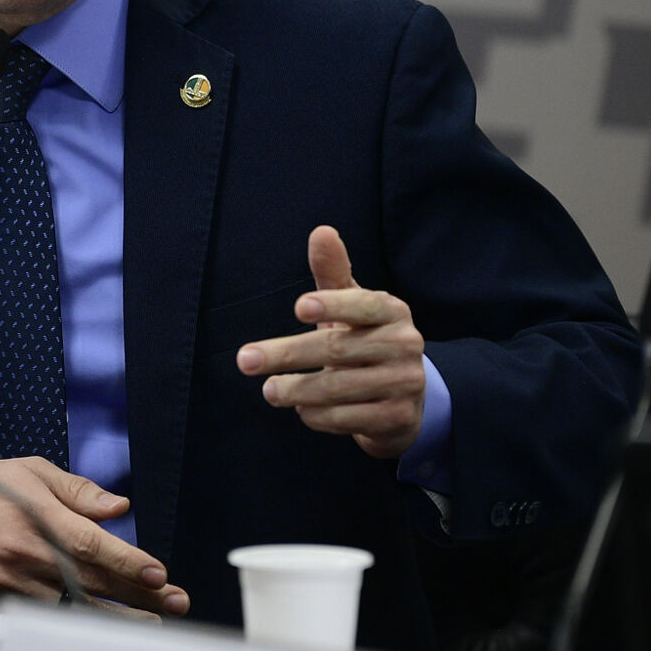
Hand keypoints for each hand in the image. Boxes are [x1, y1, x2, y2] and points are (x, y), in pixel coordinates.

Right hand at [0, 457, 190, 616]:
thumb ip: (77, 491)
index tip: (161, 576)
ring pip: (73, 608)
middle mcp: (29, 556)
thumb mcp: (28, 472)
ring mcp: (13, 584)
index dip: (131, 564)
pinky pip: (45, 618)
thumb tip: (118, 506)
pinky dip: (76, 624)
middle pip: (94, 583)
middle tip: (175, 604)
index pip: (95, 546)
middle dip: (139, 596)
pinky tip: (101, 628)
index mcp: (39, 519)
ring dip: (115, 618)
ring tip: (151, 624)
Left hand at [237, 225, 425, 459]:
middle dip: (287, 354)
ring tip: (269, 390)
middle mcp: (405, 344)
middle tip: (246, 360)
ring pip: (340, 388)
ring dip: (297, 390)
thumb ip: (332, 273)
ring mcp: (404, 383)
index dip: (333, 305)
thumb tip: (321, 232)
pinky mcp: (397, 417)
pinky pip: (347, 419)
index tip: (299, 308)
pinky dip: (317, 415)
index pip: (363, 305)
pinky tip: (300, 409)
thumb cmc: (365, 340)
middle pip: (338, 349)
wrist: (403, 398)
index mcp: (392, 311)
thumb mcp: (350, 306)